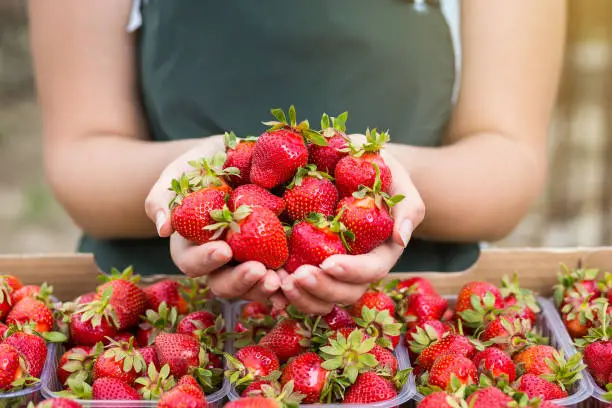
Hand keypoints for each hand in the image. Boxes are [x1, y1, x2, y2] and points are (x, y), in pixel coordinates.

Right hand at [144, 135, 280, 302]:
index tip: (224, 250)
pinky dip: (287, 282)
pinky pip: (278, 275)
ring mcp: (246, 260)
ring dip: (264, 288)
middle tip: (258, 270)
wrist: (235, 158)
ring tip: (281, 280)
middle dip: (240, 281)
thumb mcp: (179, 174)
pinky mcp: (272, 255)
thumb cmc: (201, 166)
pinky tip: (300, 279)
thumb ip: (165, 198)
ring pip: (251, 287)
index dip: (206, 261)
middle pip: (223, 284)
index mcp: (192, 246)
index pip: (193, 262)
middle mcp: (219, 261)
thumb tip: (163, 228)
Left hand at [278, 137, 424, 314]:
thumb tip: (402, 237)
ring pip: (321, 299)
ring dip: (302, 297)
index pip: (371, 270)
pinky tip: (269, 281)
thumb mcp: (397, 178)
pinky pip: (299, 288)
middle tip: (296, 276)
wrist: (348, 161)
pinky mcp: (307, 261)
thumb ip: (407, 205)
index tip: (329, 263)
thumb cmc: (377, 168)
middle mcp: (355, 266)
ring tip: (280, 283)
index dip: (351, 271)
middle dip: (322, 289)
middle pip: (344, 292)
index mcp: (380, 250)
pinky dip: (284, 291)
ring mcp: (330, 268)